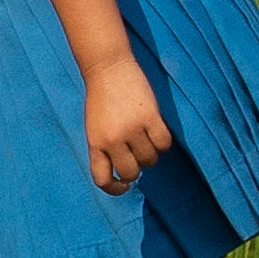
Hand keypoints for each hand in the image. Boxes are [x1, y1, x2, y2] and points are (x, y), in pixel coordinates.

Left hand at [81, 55, 170, 194]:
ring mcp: (131, 129)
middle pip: (131, 172)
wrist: (108, 68)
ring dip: (151, 154)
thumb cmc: (101, 98)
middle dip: (137, 168)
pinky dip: (163, 143)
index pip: (102, 179)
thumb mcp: (94, 127)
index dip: (114, 189)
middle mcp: (112, 140)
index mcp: (95, 143)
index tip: (124, 186)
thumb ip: (105, 148)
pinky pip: (163, 144)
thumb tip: (125, 173)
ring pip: (150, 160)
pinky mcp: (150, 117)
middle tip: (137, 154)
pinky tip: (157, 132)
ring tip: (146, 139)